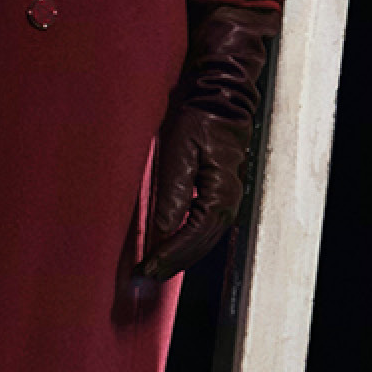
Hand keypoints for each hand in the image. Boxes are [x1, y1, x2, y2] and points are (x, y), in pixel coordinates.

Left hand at [136, 0, 281, 276]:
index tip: (145, 270)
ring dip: (179, 256)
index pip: (193, 237)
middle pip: (200, 245)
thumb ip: (173, 191)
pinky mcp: (219, 190)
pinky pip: (203, 225)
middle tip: (143, 279)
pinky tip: (168, 246)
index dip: (168, 257)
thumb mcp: (179, 148)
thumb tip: (162, 229)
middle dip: (171, 263)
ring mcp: (227, 195)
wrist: (220, 92)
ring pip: (203, 239)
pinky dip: (185, 240)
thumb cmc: (198, 116)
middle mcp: (229, 200)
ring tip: (152, 269)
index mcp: (220, 193)